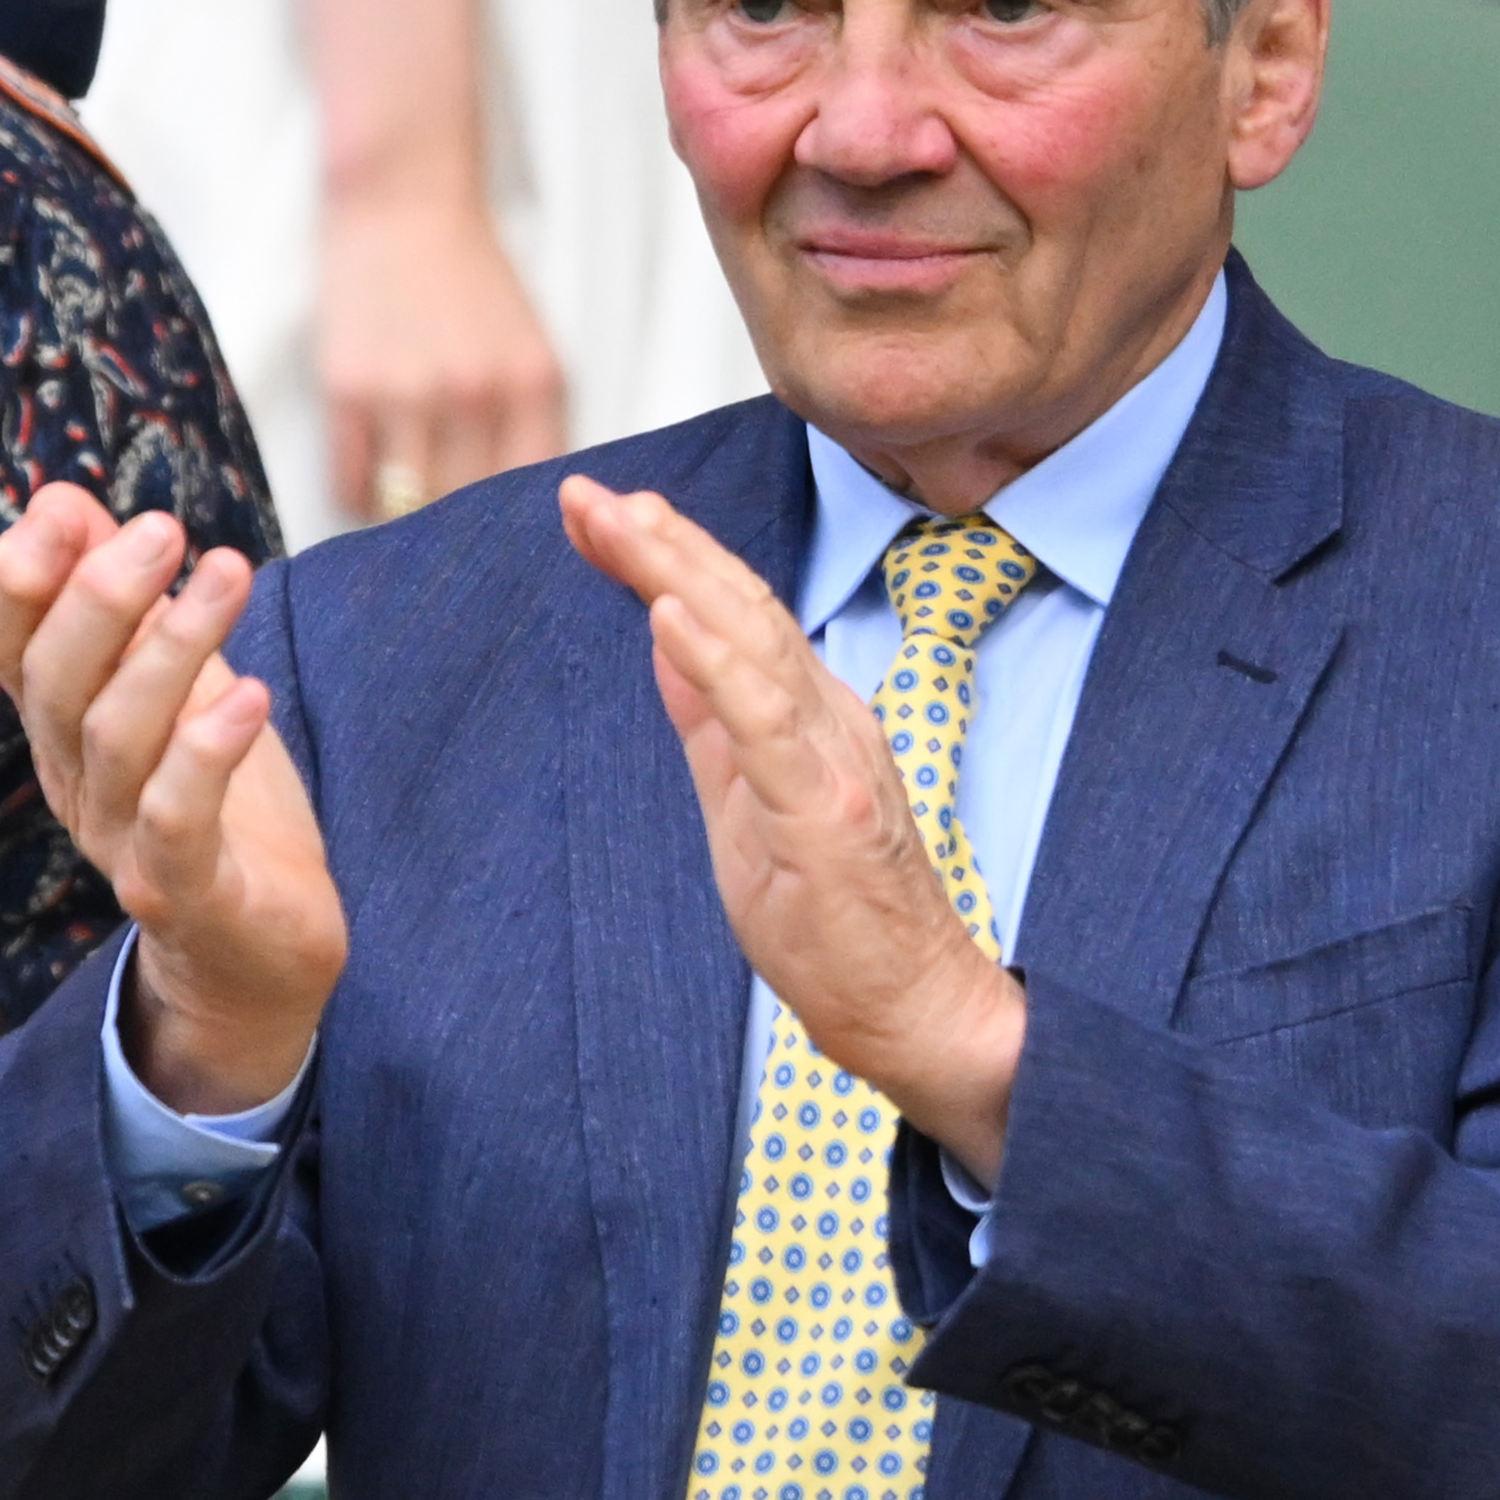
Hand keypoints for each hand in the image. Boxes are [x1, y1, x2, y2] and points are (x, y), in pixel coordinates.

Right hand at [0, 485, 346, 1113]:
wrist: (260, 955)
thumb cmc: (220, 806)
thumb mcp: (176, 684)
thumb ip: (125, 603)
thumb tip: (63, 498)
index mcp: (62, 729)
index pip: (9, 649)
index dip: (22, 579)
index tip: (64, 507)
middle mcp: (75, 785)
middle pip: (55, 685)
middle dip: (99, 597)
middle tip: (163, 528)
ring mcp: (120, 846)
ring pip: (116, 740)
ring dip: (170, 649)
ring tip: (228, 573)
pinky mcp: (185, 897)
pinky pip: (175, 825)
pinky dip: (206, 757)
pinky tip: (251, 696)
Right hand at [318, 183, 569, 528]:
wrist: (403, 203)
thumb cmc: (468, 278)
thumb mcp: (528, 347)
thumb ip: (533, 422)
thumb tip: (520, 507)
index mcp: (532, 385)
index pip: (531, 493)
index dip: (514, 527)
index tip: (499, 541)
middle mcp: (475, 396)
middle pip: (468, 508)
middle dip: (457, 532)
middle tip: (447, 541)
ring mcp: (407, 395)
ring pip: (407, 506)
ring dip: (404, 517)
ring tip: (405, 511)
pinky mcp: (348, 390)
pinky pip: (352, 483)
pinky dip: (361, 494)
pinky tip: (371, 478)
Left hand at [560, 475, 1025, 1177]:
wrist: (912, 1009)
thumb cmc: (832, 920)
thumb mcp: (742, 802)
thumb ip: (709, 719)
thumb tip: (665, 633)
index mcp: (809, 713)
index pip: (732, 614)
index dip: (667, 556)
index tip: (598, 510)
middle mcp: (829, 716)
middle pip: (741, 606)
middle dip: (661, 543)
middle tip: (587, 490)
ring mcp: (834, 760)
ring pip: (755, 643)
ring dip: (681, 575)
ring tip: (621, 522)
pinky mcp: (829, 812)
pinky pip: (767, 724)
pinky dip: (718, 663)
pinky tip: (669, 615)